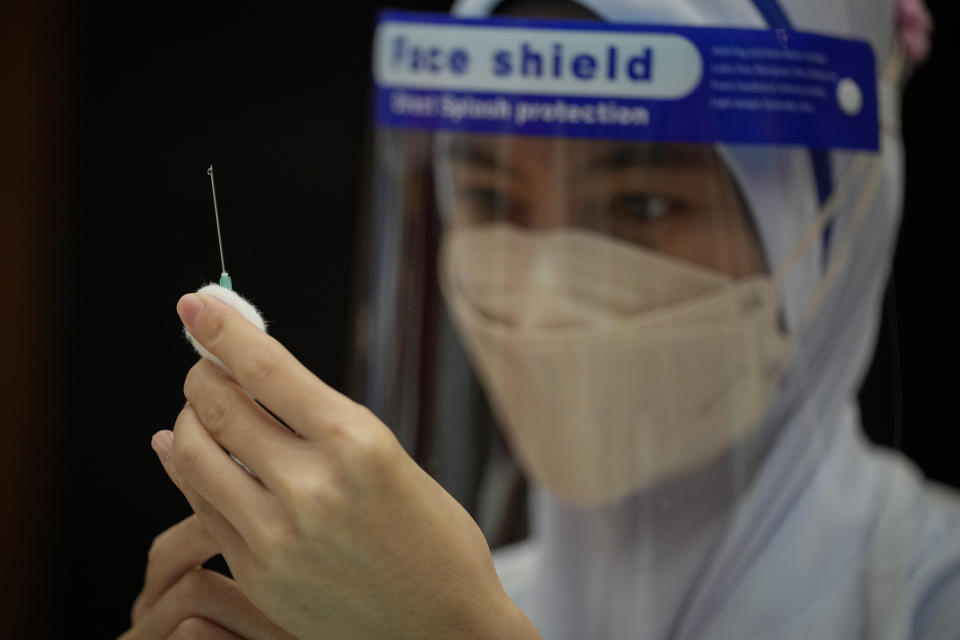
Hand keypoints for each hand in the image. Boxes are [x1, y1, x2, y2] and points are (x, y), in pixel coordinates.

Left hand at [153, 292, 540, 639]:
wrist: (443, 626)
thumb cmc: (431, 538)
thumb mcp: (390, 458)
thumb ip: (317, 421)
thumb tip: (243, 380)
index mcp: (357, 443)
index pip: (266, 367)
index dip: (223, 328)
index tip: (199, 303)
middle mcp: (312, 486)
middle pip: (219, 405)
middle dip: (201, 372)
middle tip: (205, 362)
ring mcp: (279, 536)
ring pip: (193, 455)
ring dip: (189, 420)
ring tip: (206, 413)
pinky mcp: (258, 574)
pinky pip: (200, 508)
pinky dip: (192, 472)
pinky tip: (196, 458)